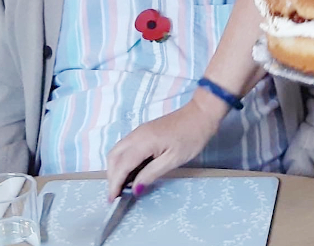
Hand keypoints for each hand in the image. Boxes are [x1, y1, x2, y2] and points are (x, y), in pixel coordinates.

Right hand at [105, 98, 221, 199]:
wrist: (201, 113)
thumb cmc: (191, 136)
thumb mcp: (173, 159)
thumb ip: (152, 173)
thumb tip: (135, 188)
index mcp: (143, 141)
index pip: (121, 165)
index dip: (115, 183)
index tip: (112, 200)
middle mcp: (137, 134)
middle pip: (114, 156)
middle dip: (112, 176)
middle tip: (117, 194)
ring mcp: (140, 131)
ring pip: (118, 150)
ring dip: (116, 168)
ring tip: (123, 185)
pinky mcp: (145, 131)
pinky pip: (126, 146)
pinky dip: (123, 160)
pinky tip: (132, 171)